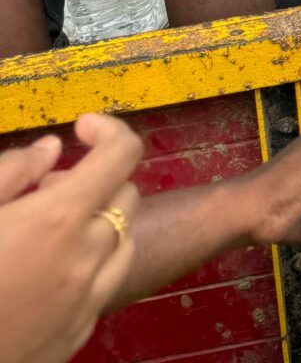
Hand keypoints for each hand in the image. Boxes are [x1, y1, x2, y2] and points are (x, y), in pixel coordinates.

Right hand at [0, 112, 141, 362]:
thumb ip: (13, 171)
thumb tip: (51, 149)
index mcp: (60, 219)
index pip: (122, 154)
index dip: (108, 130)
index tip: (82, 128)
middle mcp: (85, 258)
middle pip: (126, 196)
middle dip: (96, 180)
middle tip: (46, 189)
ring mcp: (85, 301)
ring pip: (124, 241)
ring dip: (99, 223)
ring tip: (50, 230)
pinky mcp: (77, 334)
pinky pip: (105, 285)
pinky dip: (92, 265)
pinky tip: (49, 270)